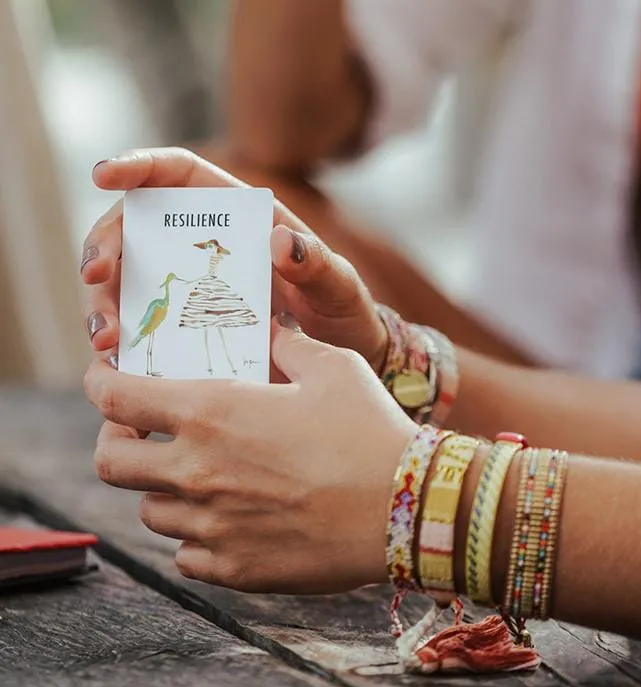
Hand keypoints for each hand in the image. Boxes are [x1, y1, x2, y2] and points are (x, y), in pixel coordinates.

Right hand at [81, 147, 386, 378]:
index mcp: (239, 216)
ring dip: (104, 303)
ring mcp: (192, 286)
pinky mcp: (187, 326)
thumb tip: (283, 242)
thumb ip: (319, 264)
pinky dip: (126, 339)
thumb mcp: (338, 286)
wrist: (341, 357)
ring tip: (106, 339)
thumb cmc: (341, 311)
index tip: (104, 174)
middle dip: (105, 247)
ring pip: (128, 280)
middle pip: (136, 228)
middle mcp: (205, 246)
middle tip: (96, 278)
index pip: (179, 176)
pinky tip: (118, 362)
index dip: (138, 167)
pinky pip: (145, 324)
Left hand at [84, 315, 416, 593]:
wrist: (407, 508)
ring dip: (163, 490)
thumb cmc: (370, 431)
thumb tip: (270, 331)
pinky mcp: (234, 568)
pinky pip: (186, 556)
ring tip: (198, 478)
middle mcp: (197, 471)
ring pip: (149, 512)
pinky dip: (194, 537)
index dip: (100, 382)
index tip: (106, 379)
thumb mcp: (332, 367)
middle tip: (142, 433)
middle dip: (115, 441)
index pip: (115, 397)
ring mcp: (211, 526)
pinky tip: (227, 521)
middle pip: (108, 463)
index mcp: (212, 412)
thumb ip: (287, 345)